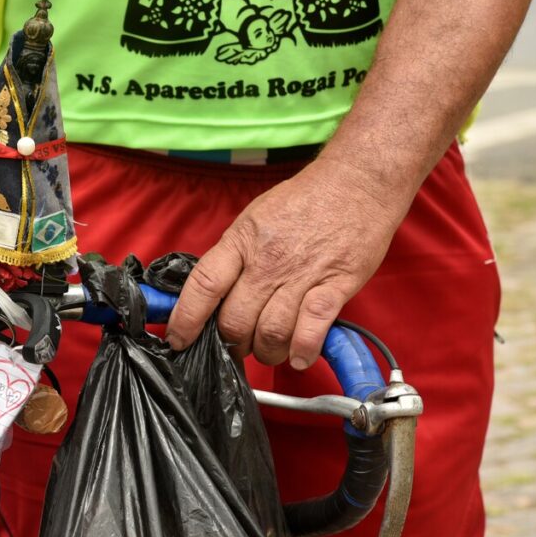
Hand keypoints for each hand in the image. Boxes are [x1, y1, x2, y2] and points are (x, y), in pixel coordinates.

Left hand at [166, 158, 407, 367]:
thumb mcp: (253, 221)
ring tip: (269, 350)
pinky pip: (312, 328)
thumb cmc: (302, 202)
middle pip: (236, 320)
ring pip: (271, 332)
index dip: (186, 319)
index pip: (203, 286)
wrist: (357, 181)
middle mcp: (267, 261)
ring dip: (266, 352)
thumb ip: (232, 257)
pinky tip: (300, 355)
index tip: (178, 339)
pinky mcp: (336, 284)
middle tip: (238, 347)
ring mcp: (302, 274)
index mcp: (241, 242)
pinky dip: (303, 349)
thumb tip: (210, 295)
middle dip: (232, 345)